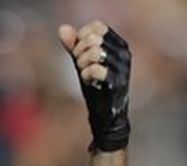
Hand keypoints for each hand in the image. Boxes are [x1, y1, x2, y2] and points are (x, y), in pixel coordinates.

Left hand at [59, 21, 130, 151]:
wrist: (104, 116)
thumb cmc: (95, 87)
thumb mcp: (82, 63)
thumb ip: (73, 45)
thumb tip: (62, 29)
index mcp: (119, 45)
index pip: (96, 27)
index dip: (82, 37)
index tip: (79, 53)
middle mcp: (124, 53)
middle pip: (93, 39)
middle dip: (79, 52)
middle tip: (80, 66)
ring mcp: (122, 68)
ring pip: (94, 52)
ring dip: (82, 64)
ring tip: (84, 73)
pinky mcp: (117, 83)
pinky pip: (96, 69)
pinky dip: (86, 75)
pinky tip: (89, 82)